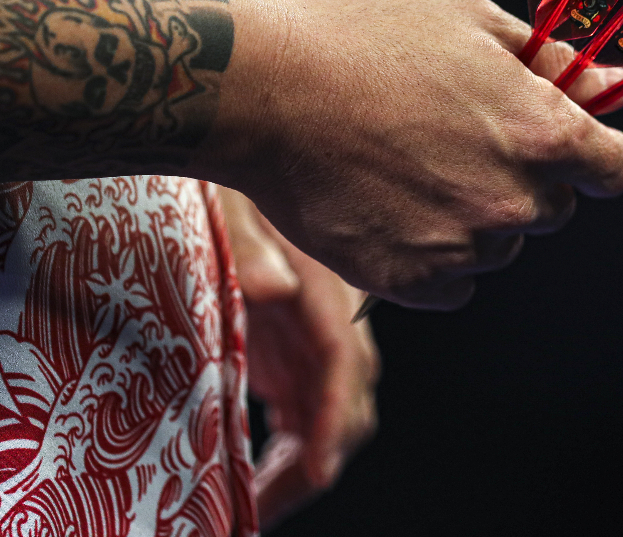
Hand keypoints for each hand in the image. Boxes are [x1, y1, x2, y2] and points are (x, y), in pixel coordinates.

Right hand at [201, 0, 622, 309]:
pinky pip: (454, 283)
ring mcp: (464, 247)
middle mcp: (515, 200)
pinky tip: (393, 208)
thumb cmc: (362, 42)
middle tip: (462, 144)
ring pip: (500, 245)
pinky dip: (434, 255)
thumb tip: (603, 77)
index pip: (615, 169)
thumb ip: (545, 57)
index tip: (573, 150)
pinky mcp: (413, 282)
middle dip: (525, 180)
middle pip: (555, 208)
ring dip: (476, 219)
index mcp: (543, 133)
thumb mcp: (467, 19)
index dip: (597, 156)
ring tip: (412, 170)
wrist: (265, 92)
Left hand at [219, 186, 379, 529]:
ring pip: (326, 418)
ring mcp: (315, 342)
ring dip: (298, 464)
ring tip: (252, 504)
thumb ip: (251, 245)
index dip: (334, 419)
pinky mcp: (294, 352)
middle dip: (314, 463)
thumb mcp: (239, 204)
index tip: (318, 469)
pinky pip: (301, 413)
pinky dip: (285, 449)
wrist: (259, 157)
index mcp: (327, 291)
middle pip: (347, 405)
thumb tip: (273, 287)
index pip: (344, 362)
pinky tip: (254, 472)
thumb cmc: (249, 179)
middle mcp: (332, 323)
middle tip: (262, 508)